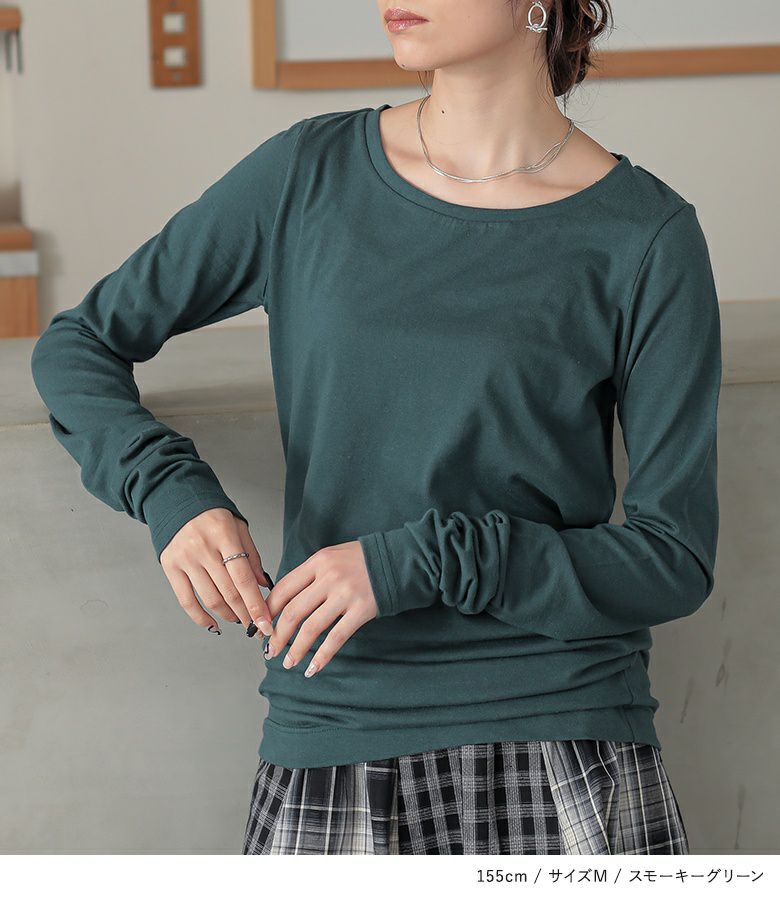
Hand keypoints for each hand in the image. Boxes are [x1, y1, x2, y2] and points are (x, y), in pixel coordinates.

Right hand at [160, 508, 273, 637]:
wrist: (177, 501)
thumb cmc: (213, 516)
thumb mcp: (238, 528)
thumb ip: (252, 557)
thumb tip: (263, 586)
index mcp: (224, 536)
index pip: (243, 578)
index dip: (256, 604)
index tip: (266, 623)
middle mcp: (203, 548)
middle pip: (228, 592)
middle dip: (246, 614)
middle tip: (257, 627)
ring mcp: (185, 559)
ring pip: (210, 599)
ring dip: (228, 616)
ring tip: (239, 619)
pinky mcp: (170, 567)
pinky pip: (186, 601)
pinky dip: (200, 618)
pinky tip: (214, 624)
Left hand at [263, 541, 377, 676]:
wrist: (399, 559)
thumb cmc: (363, 560)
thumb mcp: (332, 557)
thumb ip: (311, 575)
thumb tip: (286, 601)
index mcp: (318, 562)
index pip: (284, 589)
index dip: (268, 611)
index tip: (262, 627)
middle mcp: (329, 577)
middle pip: (293, 611)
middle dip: (277, 635)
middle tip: (270, 650)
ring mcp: (345, 594)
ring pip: (311, 628)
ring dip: (296, 649)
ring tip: (287, 662)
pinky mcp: (361, 610)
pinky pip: (336, 638)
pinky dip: (322, 656)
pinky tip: (313, 668)